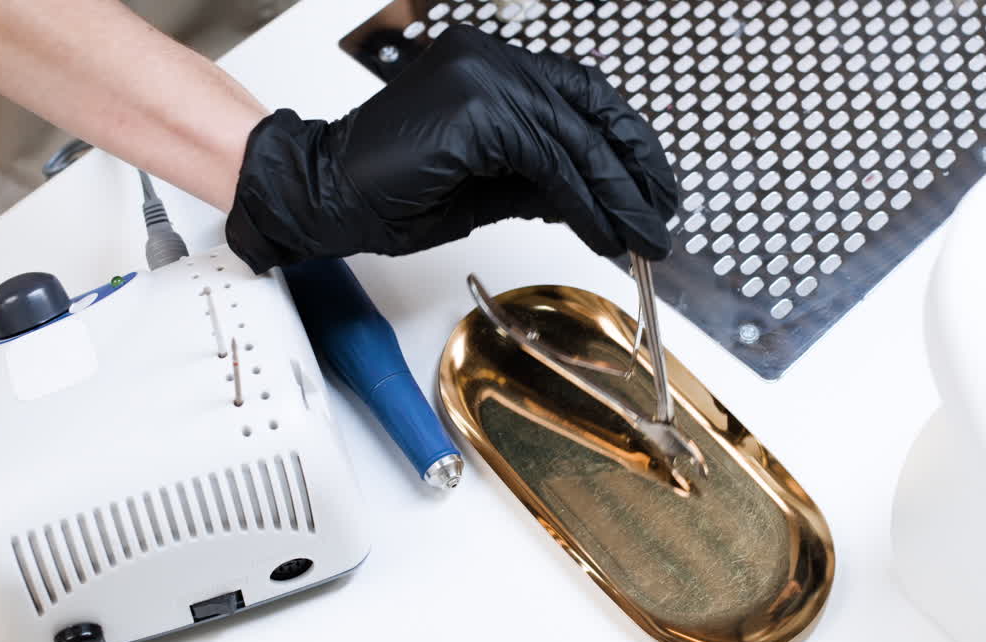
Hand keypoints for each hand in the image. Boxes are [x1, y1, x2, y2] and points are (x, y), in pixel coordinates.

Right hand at [226, 25, 676, 272]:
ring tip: (642, 236)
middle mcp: (492, 61)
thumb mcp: (487, 187)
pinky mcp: (477, 112)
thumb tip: (595, 199)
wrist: (323, 195)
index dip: (623, 138)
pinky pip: (550, 163)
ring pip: (575, 139)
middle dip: (634, 168)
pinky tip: (604, 233)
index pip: (579, 94)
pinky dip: (584, 203)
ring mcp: (484, 78)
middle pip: (589, 108)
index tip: (652, 182)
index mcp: (492, 68)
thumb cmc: (389, 191)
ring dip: (616, 195)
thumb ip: (540, 182)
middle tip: (662, 213)